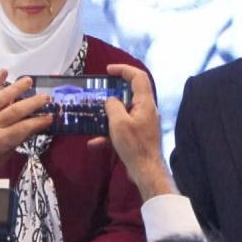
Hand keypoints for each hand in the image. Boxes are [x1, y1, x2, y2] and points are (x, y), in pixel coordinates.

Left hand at [0, 71, 52, 197]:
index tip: (50, 117)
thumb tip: (24, 136)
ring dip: (15, 88)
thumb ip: (9, 149)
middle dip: (33, 103)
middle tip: (46, 97)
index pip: (24, 129)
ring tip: (28, 81)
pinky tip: (2, 73)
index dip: (39, 122)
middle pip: (15, 111)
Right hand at [91, 64, 176, 199]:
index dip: (124, 69)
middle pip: (131, 93)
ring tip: (94, 117)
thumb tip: (111, 100)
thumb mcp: (119, 123)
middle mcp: (147, 110)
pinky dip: (109, 132)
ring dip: (108, 114)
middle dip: (114, 91)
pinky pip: (123, 128)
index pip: (138, 77)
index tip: (108, 70)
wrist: (146, 171)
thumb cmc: (134, 146)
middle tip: (100, 91)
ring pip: (124, 111)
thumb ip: (113, 106)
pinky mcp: (139, 135)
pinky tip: (95, 142)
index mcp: (145, 103)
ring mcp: (143, 123)